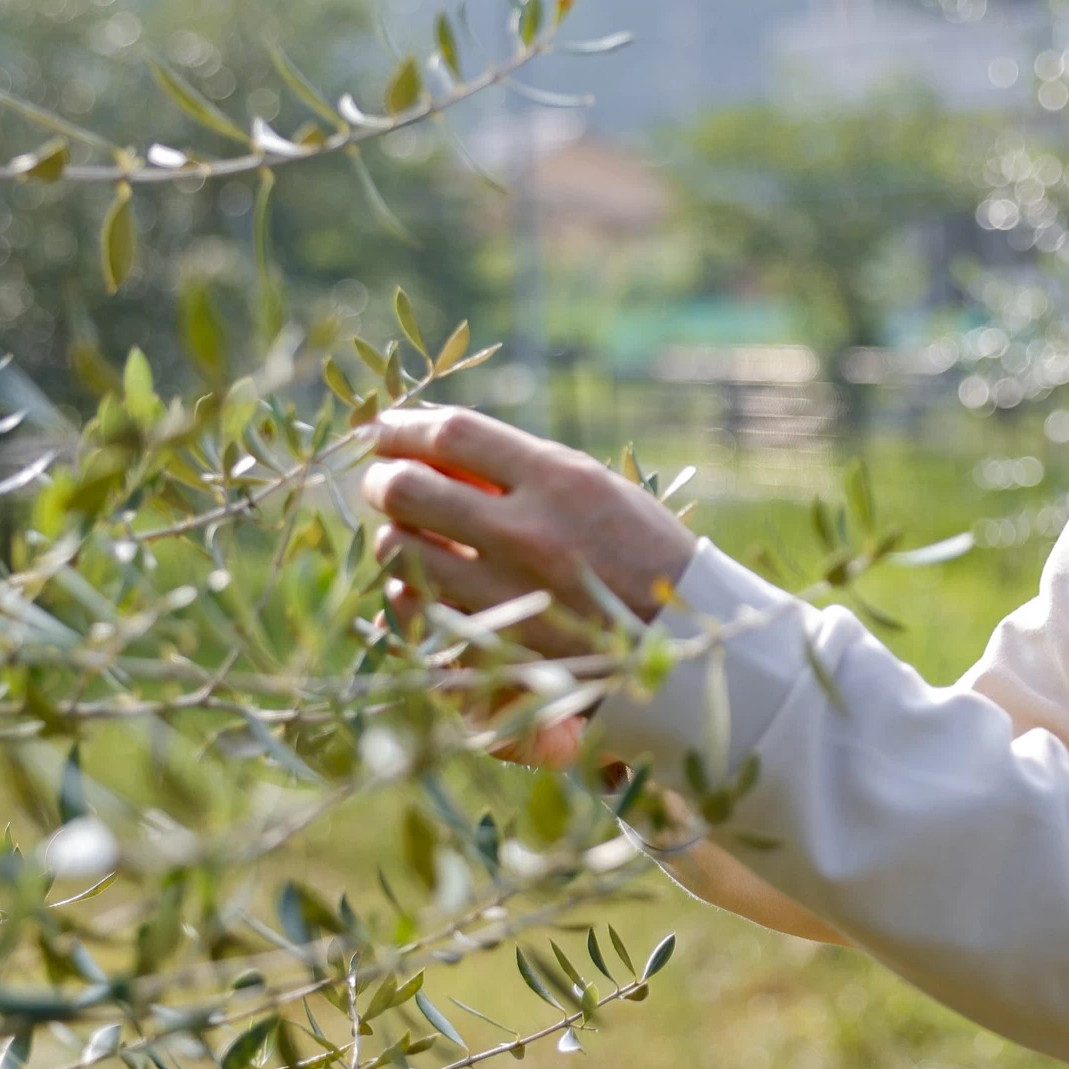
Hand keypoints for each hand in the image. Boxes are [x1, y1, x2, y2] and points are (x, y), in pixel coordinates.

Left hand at [359, 407, 696, 660]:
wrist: (685, 639)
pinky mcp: (498, 642)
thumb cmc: (643, 553)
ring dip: (392, 536)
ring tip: (404, 534)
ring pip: (400, 551)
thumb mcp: (596, 488)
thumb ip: (523, 469)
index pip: (453, 434)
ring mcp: (507, 591)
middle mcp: (526, 530)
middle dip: (382, 481)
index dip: (403, 426)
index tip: (383, 429)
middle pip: (410, 488)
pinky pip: (419, 609)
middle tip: (383, 482)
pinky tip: (420, 583)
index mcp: (558, 479)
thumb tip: (440, 447)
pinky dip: (409, 591)